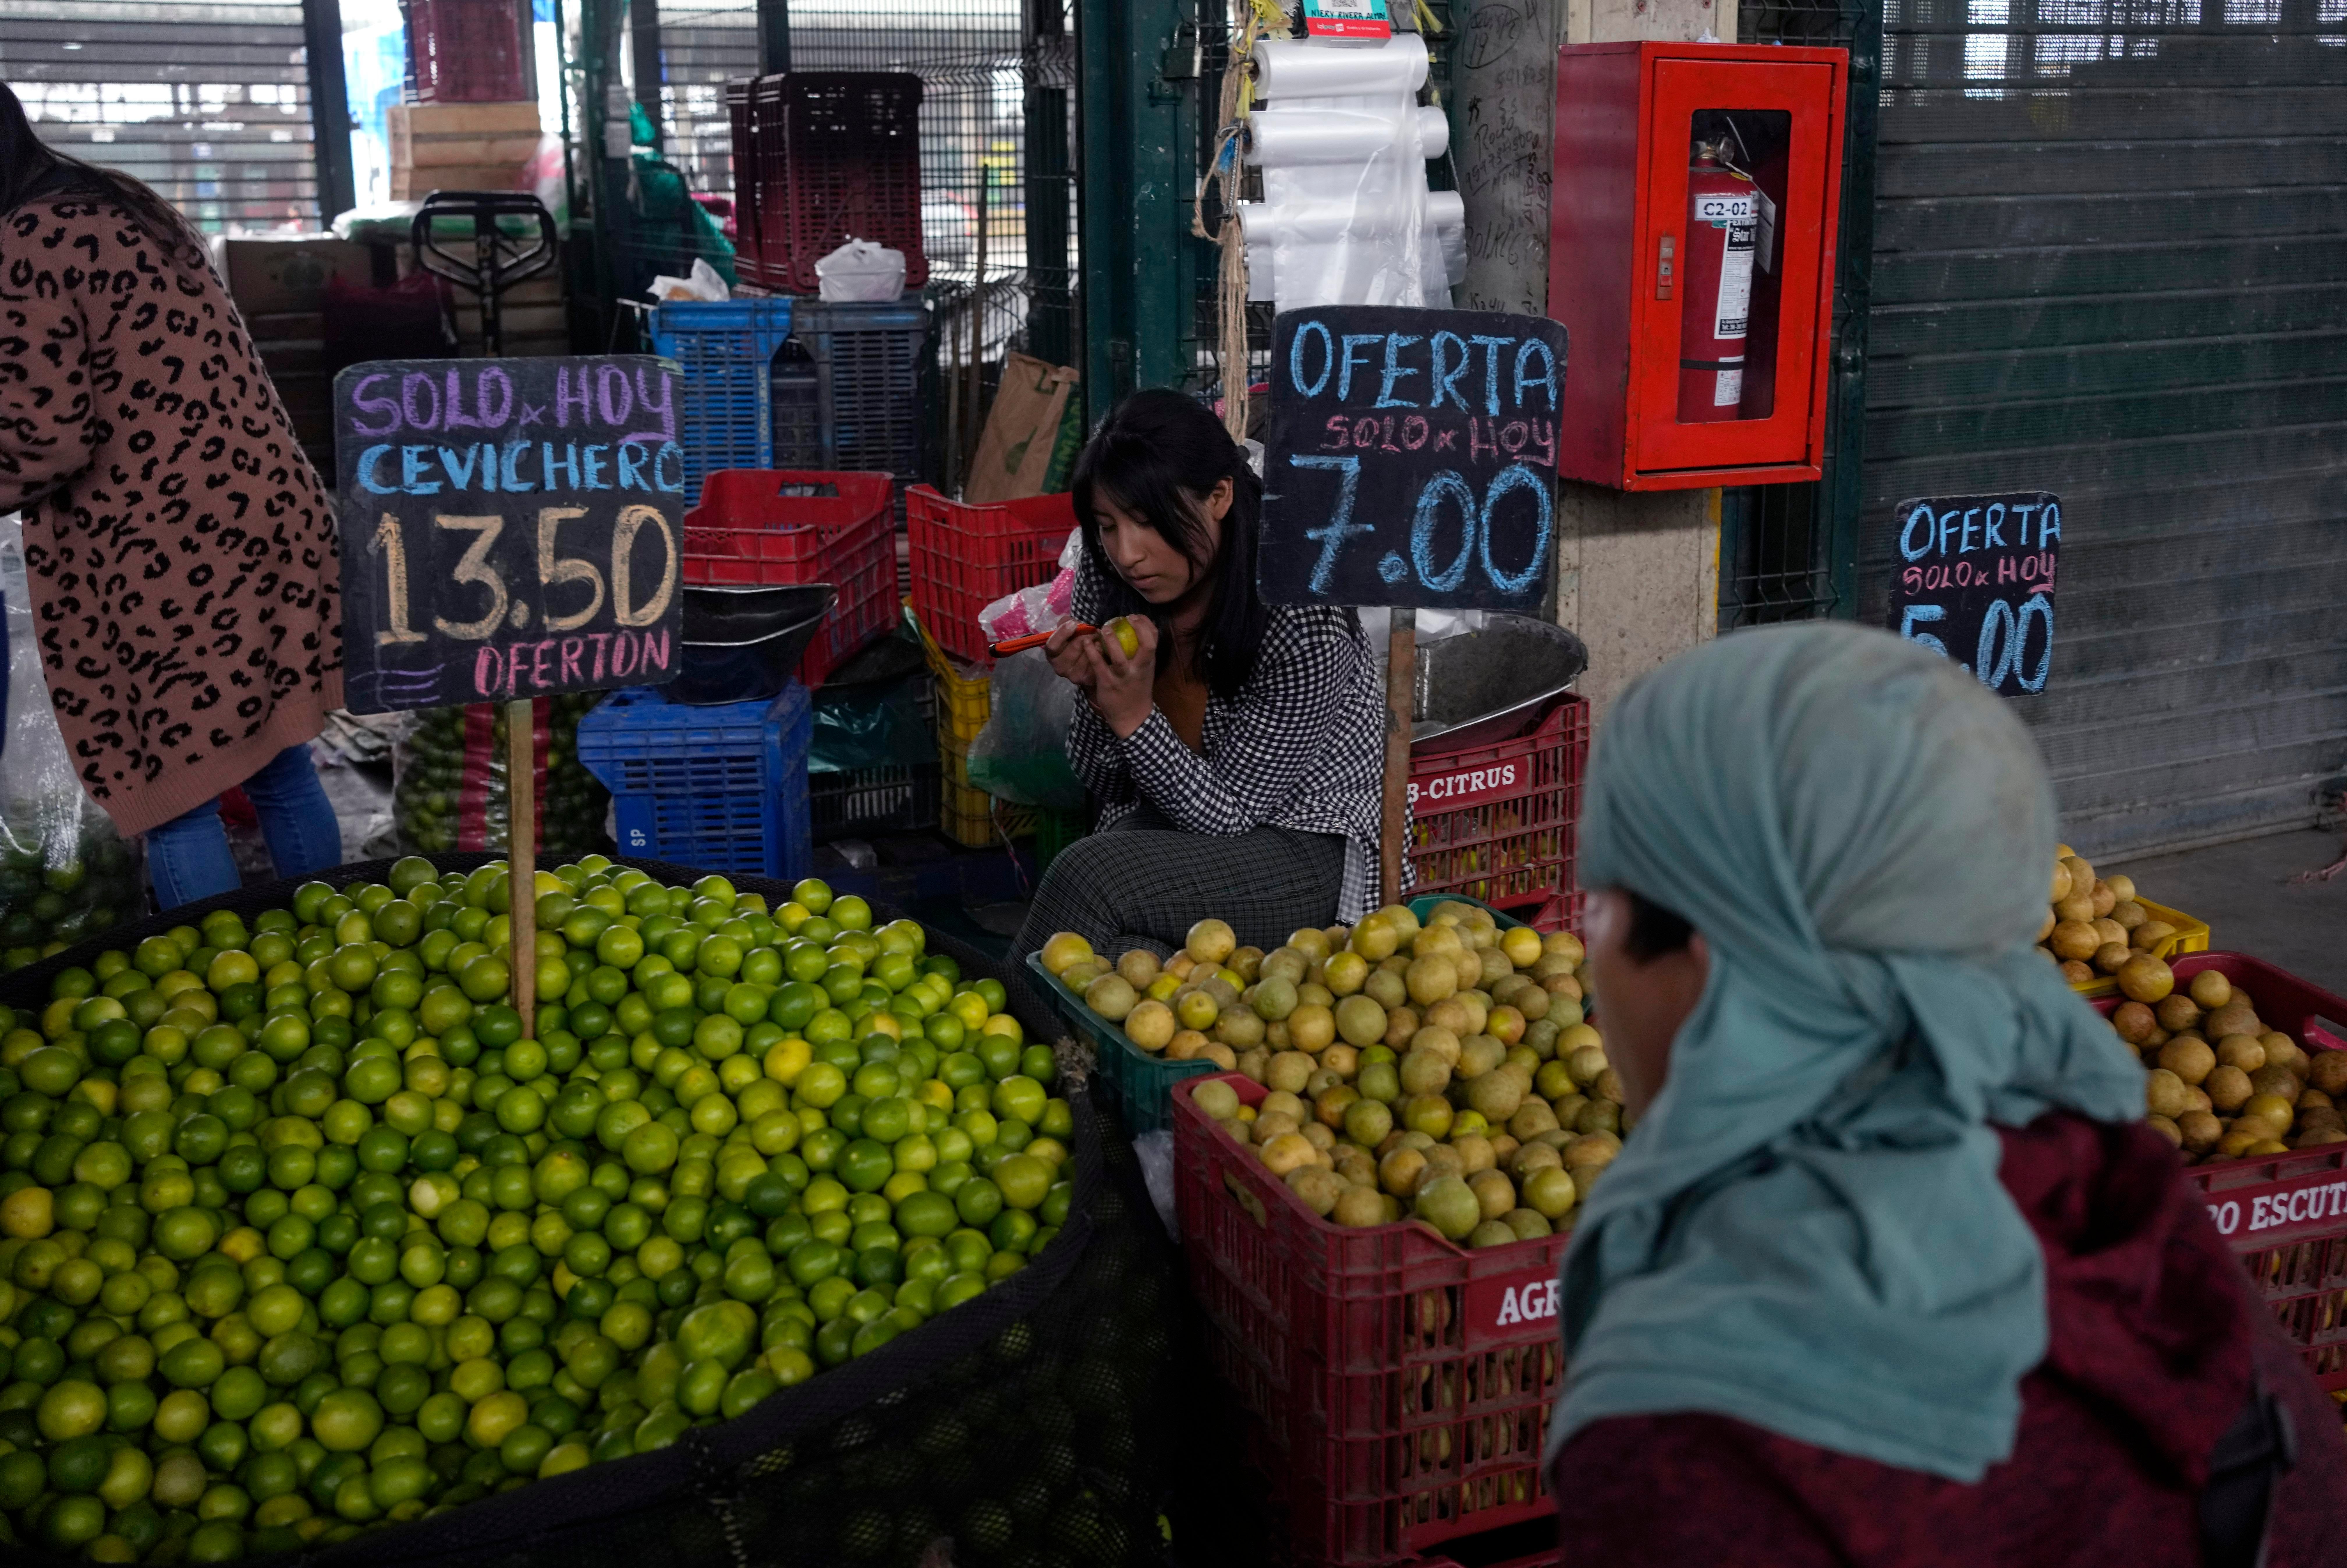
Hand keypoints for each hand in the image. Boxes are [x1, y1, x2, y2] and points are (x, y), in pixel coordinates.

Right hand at [1044, 620, 1103, 695]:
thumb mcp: (1069, 631)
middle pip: (1073, 648)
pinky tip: (1100, 649)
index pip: (1052, 645)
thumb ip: (1067, 623)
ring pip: (1086, 654)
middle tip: (1093, 631)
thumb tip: (1071, 622)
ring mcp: (1072, 676)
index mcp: (1052, 654)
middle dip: (1085, 636)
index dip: (1062, 633)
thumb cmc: (1076, 643)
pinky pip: (1095, 662)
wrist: (1089, 664)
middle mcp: (1059, 667)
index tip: (1073, 624)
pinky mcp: (1086, 679)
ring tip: (1097, 639)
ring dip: (1094, 643)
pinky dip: (1100, 653)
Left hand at [1089, 615, 1157, 737]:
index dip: (1146, 624)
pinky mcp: (1108, 683)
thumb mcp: (1144, 671)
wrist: (1132, 717)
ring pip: (1118, 656)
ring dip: (1110, 640)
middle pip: (1146, 646)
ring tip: (1102, 629)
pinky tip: (1087, 643)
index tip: (1134, 616)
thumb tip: (1135, 631)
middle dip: (1138, 628)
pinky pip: (1099, 665)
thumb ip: (1141, 654)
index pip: (1154, 639)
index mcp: (1148, 663)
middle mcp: (1139, 669)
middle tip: (1125, 618)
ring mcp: (1123, 677)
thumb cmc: (1136, 689)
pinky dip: (1092, 652)